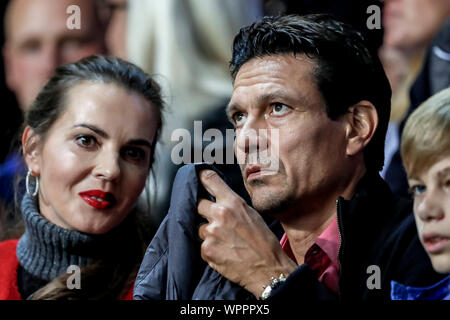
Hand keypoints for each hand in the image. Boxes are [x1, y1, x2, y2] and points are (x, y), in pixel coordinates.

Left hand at [197, 169, 296, 297]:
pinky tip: (224, 252)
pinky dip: (210, 249)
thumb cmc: (264, 242)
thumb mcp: (251, 214)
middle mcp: (220, 214)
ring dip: (208, 233)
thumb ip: (233, 205)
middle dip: (204, 211)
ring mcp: (211, 232)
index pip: (209, 180)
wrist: (268, 268)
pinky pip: (202, 245)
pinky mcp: (207, 250)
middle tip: (216, 221)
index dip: (200, 177)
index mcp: (232, 202)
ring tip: (225, 242)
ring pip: (200, 228)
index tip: (196, 176)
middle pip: (198, 204)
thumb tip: (219, 200)